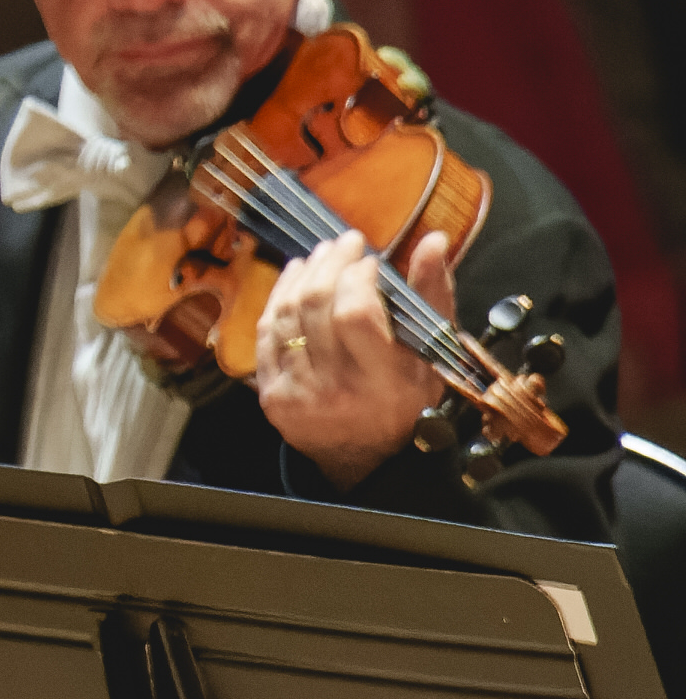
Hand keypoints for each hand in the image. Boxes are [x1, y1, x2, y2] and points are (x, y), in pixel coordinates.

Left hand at [257, 227, 452, 483]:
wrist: (368, 459)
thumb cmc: (408, 402)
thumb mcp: (431, 356)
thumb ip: (431, 296)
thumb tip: (432, 239)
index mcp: (383, 384)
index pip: (355, 314)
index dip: (357, 277)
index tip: (369, 260)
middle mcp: (335, 390)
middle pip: (316, 307)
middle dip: (329, 265)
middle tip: (343, 244)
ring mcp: (297, 394)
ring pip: (286, 316)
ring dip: (302, 277)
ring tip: (319, 256)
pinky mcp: (271, 395)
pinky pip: (265, 335)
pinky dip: (277, 301)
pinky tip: (293, 280)